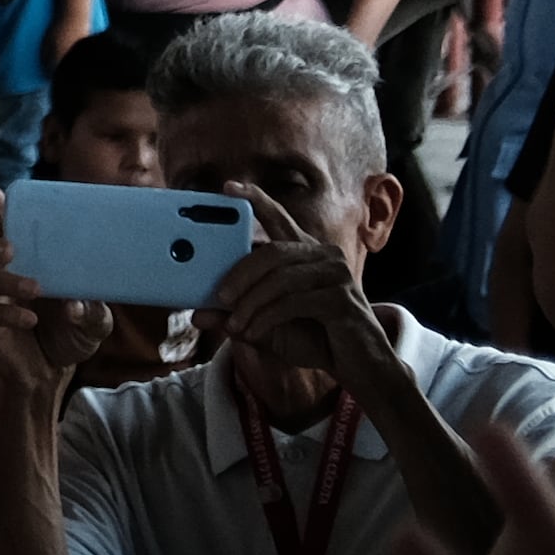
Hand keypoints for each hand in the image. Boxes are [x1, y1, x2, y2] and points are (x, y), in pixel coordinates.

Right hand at [0, 185, 113, 398]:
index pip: (6, 227)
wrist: (52, 373)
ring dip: (7, 280)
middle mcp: (4, 273)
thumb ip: (93, 310)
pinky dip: (10, 313)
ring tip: (34, 289)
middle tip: (10, 249)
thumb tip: (76, 302)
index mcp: (29, 260)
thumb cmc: (71, 332)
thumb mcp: (96, 320)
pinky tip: (30, 319)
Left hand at [204, 184, 390, 397]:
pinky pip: (294, 301)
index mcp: (304, 253)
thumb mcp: (265, 326)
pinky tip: (254, 332)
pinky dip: (268, 317)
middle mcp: (323, 256)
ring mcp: (337, 274)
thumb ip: (234, 316)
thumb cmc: (313, 338)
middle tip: (219, 298)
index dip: (255, 199)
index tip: (228, 187)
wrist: (359, 367)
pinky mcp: (343, 298)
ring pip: (280, 278)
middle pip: (272, 252)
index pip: (279, 218)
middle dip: (239, 275)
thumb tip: (196, 315)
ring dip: (251, 303)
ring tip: (235, 325)